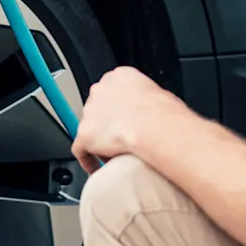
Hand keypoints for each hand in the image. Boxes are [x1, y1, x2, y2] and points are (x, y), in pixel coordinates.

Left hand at [72, 66, 193, 174]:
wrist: (156, 127)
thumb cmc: (164, 114)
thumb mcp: (159, 94)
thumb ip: (145, 99)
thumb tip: (151, 111)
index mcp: (119, 77)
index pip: (111, 91)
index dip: (116, 107)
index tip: (122, 117)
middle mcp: (100, 90)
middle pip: (97, 108)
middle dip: (106, 123)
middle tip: (119, 137)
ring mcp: (90, 111)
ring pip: (90, 128)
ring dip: (99, 141)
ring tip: (113, 154)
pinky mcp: (85, 133)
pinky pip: (80, 149)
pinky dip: (88, 160)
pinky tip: (97, 168)